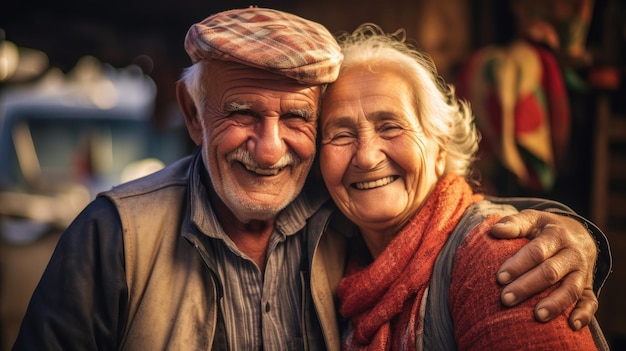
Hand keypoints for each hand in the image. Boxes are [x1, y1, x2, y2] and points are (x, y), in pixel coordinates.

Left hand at [490, 209, 597, 329]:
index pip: (536, 251)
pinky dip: (584, 314)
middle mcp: (572, 254)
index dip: (518, 264)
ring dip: (555, 304)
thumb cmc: (545, 229)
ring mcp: (582, 272)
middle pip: (550, 272)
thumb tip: (495, 230)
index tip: (500, 278)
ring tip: (537, 316)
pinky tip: (572, 325)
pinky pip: (590, 302)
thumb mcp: (532, 219)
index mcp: (556, 235)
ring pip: (570, 289)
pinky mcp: (588, 287)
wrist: (579, 234)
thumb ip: (514, 223)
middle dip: (527, 286)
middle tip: (506, 299)